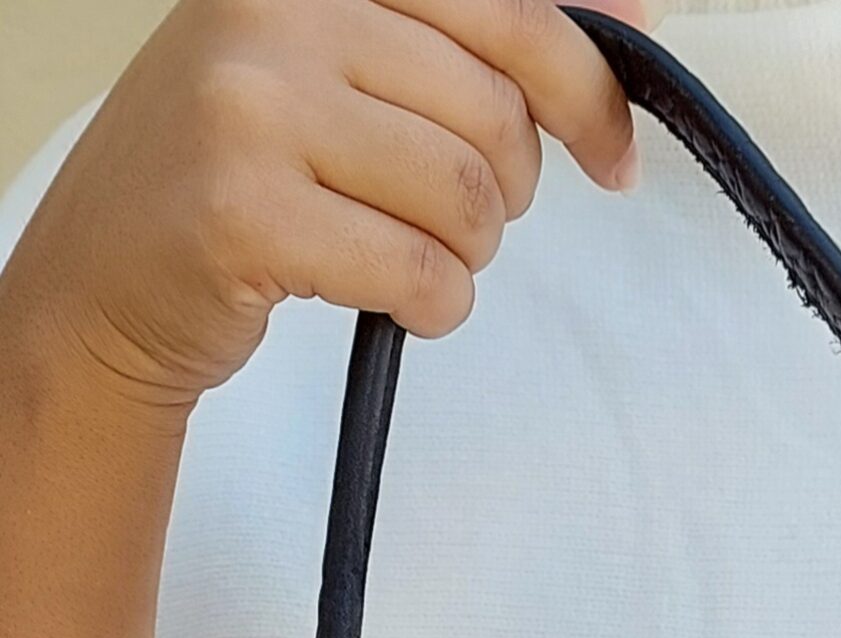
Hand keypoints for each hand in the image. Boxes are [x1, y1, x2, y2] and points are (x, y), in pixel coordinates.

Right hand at [0, 0, 650, 413]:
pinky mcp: (245, 213)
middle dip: (506, 192)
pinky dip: (433, 307)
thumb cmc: (247, 169)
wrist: (110, 275)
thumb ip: (478, 34)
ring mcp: (252, 107)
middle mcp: (276, 12)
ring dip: (464, 256)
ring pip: (466, 200)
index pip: (509, 10)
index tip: (613, 153)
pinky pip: (422, 275)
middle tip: (451, 218)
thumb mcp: (350, 64)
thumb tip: (633, 10)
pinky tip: (388, 299)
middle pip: (496, 118)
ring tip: (402, 252)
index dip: (586, 90)